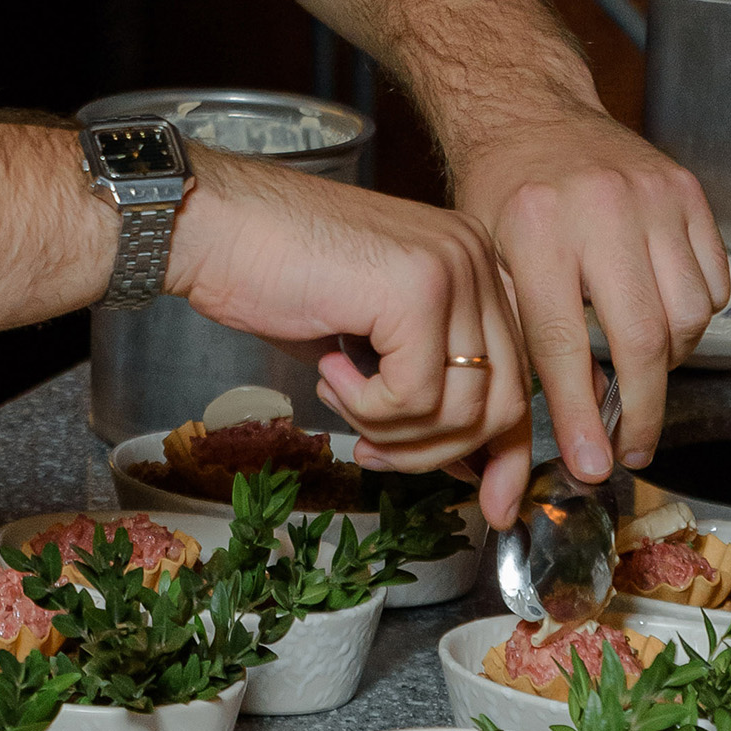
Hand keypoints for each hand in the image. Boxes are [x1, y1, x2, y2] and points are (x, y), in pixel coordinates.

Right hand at [164, 151, 532, 524]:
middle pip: (502, 401)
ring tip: (339, 397)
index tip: (491, 505)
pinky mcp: (417, 289)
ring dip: (393, 431)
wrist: (211, 225)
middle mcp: (474, 256)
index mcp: (470, 263)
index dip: (507, 452)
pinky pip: (416, 397)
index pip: (518, 375)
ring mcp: (451, 267)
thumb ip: (425, 384)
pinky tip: (329, 369)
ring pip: (463, 410)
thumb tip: (471, 465)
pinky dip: (366, 407)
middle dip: (439, 453)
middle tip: (374, 454)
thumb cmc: (274, 275)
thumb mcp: (369, 340)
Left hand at [449, 105, 728, 485]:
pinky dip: (694, 314)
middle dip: (644, 409)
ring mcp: (652, 195)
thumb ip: (525, 341)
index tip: (594, 465)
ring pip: (691, 316)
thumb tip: (579, 428)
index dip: (583, 416)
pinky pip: (714, 281)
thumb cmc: (501, 195)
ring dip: (671, 359)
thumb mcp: (489, 262)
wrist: (528, 110)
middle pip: (644, 339)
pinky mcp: (688, 189)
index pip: (564, 345)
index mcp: (535, 229)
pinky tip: (659, 312)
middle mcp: (600, 209)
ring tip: (640, 366)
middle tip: (634, 445)